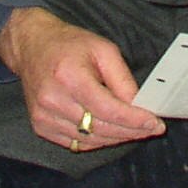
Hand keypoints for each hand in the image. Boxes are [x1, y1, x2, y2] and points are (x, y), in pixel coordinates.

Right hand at [0, 7, 164, 153]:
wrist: (32, 46)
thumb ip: (122, 79)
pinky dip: (97, 140)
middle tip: (151, 129)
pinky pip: (76, 143)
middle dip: (131, 131)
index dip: (135, 121)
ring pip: (90, 140)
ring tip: (134, 130)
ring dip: (116, 138)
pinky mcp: (40, 126)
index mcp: (69, 76)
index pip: (108, 110)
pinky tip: (110, 131)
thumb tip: (138, 106)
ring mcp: (43, 116)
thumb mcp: (104, 49)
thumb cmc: (69, 44)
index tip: (156, 124)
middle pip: (100, 128)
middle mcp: (53, 99)